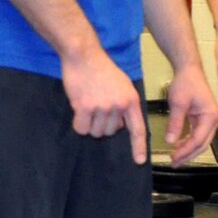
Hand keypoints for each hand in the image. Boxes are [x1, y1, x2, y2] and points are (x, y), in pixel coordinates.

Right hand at [61, 48, 147, 163]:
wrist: (84, 56)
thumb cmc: (102, 70)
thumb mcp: (123, 86)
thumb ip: (124, 106)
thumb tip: (120, 126)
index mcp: (132, 101)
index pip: (137, 129)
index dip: (138, 146)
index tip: (139, 161)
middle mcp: (119, 106)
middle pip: (109, 132)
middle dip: (102, 124)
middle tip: (97, 105)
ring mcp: (102, 107)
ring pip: (95, 132)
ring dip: (89, 124)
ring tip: (88, 104)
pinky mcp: (84, 107)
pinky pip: (81, 128)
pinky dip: (78, 123)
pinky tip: (78, 108)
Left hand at [163, 62, 217, 165]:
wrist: (189, 71)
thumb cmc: (185, 84)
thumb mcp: (178, 103)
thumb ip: (175, 123)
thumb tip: (170, 142)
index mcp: (210, 117)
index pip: (198, 139)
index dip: (185, 150)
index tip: (172, 157)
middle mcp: (213, 120)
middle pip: (203, 144)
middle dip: (189, 155)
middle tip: (174, 163)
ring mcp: (210, 120)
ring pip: (201, 141)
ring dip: (189, 150)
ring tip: (175, 158)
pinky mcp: (204, 119)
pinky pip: (198, 135)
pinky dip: (189, 142)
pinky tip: (178, 146)